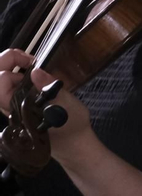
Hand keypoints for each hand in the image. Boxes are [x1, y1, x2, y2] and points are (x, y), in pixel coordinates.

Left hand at [0, 49, 96, 167]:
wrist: (73, 143)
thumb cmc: (71, 126)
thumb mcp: (67, 106)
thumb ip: (51, 89)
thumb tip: (36, 72)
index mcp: (17, 107)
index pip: (0, 82)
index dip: (13, 65)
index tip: (33, 62)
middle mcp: (9, 106)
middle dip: (8, 61)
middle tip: (28, 59)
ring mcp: (12, 105)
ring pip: (1, 81)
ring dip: (12, 67)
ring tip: (31, 65)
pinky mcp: (18, 104)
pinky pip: (9, 85)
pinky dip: (17, 74)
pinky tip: (32, 74)